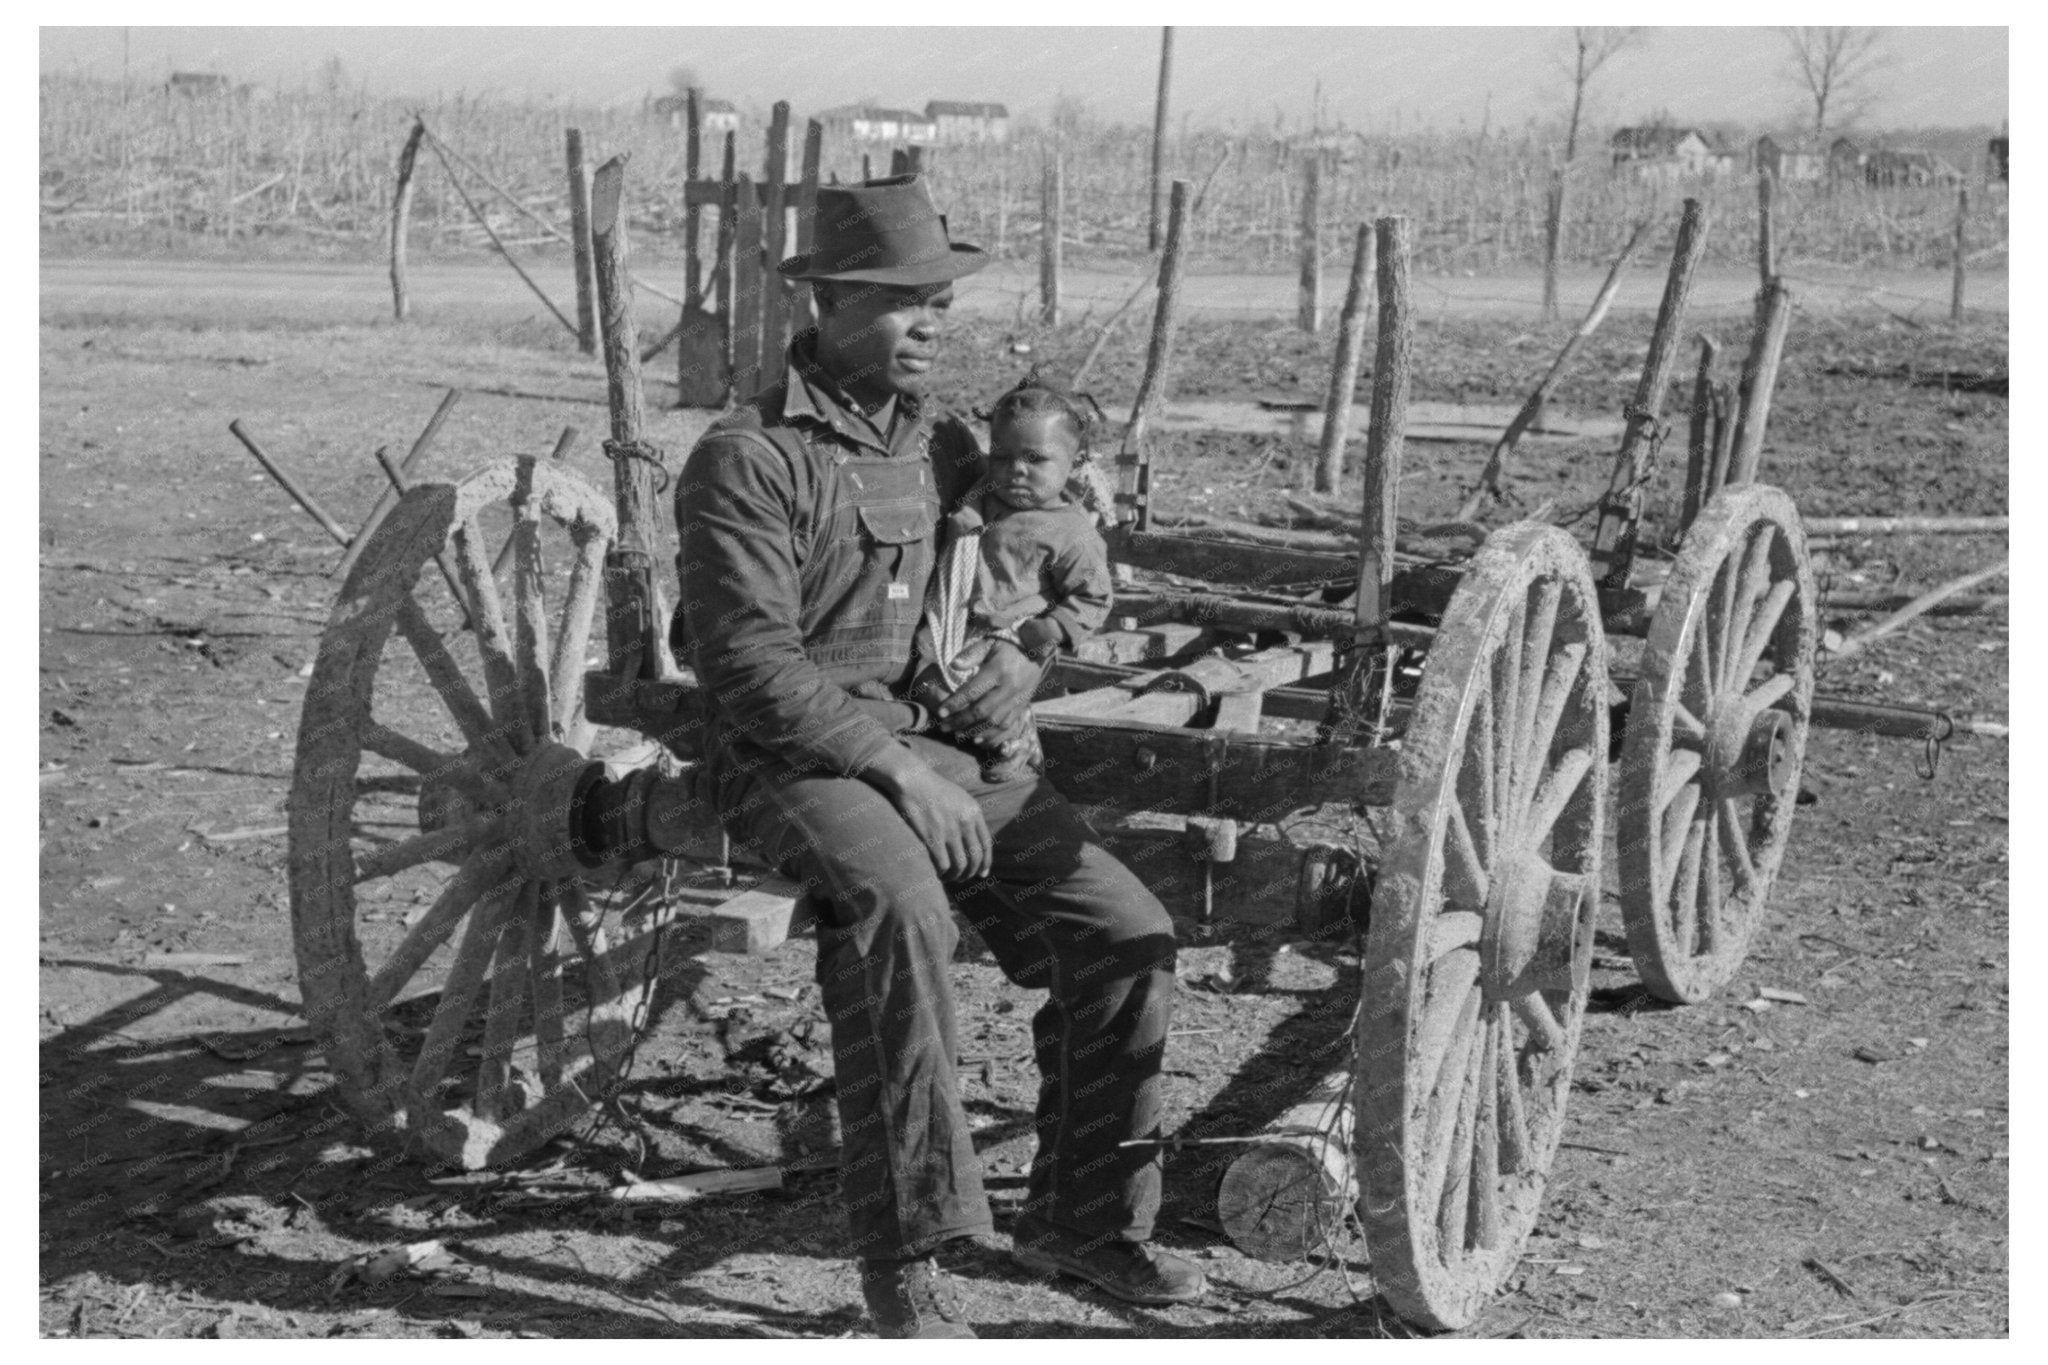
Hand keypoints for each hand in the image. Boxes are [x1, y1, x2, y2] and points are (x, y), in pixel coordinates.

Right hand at [861, 746, 991, 880]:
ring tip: (947, 877)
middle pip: (975, 858)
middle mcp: (965, 822)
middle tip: (961, 878)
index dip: (985, 863)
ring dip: (955, 876)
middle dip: (969, 873)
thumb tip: (972, 840)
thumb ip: (967, 816)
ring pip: (960, 865)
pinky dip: (941, 873)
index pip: (986, 845)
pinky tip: (936, 873)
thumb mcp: (959, 797)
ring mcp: (949, 830)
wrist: (911, 780)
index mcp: (974, 812)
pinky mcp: (932, 837)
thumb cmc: (931, 788)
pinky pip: (942, 865)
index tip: (981, 874)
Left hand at [934, 639, 1040, 740]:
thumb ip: (972, 654)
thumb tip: (953, 665)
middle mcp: (1009, 687)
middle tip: (944, 727)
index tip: (941, 712)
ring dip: (974, 731)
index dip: (955, 703)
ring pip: (994, 722)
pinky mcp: (1023, 706)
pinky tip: (978, 740)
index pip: (973, 691)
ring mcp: (1018, 699)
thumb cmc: (1008, 645)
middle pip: (982, 711)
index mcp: (998, 670)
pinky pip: (1008, 726)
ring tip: (957, 734)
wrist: (1038, 650)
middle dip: (961, 721)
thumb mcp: (989, 643)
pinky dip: (992, 736)